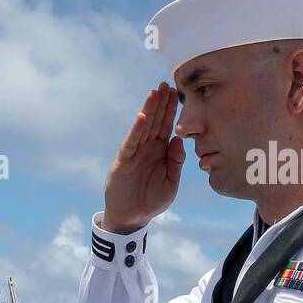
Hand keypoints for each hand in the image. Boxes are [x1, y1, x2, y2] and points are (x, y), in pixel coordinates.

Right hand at [102, 83, 182, 233]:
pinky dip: (136, 130)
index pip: (167, 127)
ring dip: (149, 110)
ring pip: (144, 128)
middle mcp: (147, 148)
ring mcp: (134, 153)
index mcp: (160, 152)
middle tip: (166, 84)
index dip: (171, 111)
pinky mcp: (123, 161)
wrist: (131, 217)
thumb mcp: (170, 183)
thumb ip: (175, 162)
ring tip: (154, 93)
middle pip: (155, 122)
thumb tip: (178, 140)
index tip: (176, 94)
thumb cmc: (151, 201)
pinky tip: (142, 117)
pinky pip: (131, 143)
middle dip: (160, 104)